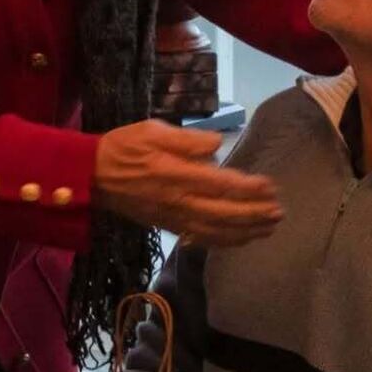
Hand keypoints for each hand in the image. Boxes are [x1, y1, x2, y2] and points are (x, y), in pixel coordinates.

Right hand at [94, 119, 282, 246]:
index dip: (249, 189)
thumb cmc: (124, 147)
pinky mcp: (168, 226)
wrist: (92, 175)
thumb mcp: (152, 130)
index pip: (222, 186)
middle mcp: (178, 201)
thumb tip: (217, 145)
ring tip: (269, 229)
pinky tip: (240, 239)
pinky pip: (201, 239)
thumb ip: (187, 140)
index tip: (271, 186)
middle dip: (255, 216)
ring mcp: (173, 218)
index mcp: (177, 175)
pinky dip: (224, 242)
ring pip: (216, 232)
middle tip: (279, 212)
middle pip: (225, 215)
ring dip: (245, 232)